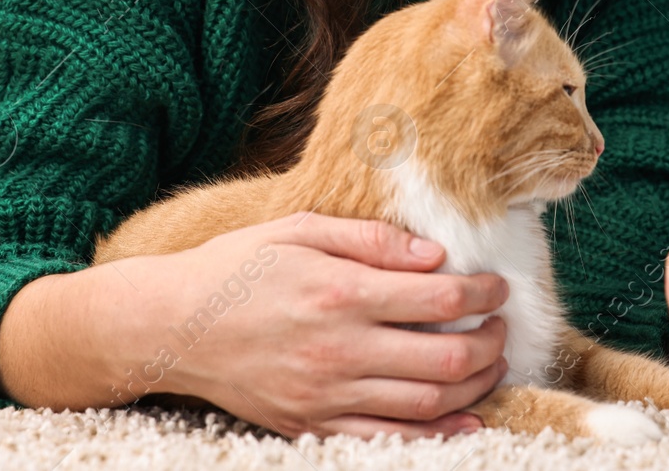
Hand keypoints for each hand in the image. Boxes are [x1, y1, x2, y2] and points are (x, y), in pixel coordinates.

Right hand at [113, 210, 510, 439]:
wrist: (169, 326)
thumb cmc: (236, 268)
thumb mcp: (299, 230)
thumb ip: (371, 239)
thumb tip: (434, 254)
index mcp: (339, 293)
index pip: (440, 297)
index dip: (483, 293)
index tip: (497, 286)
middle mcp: (338, 349)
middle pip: (447, 357)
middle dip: (490, 342)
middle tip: (500, 326)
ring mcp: (326, 394)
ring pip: (428, 402)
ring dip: (475, 385)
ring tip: (490, 362)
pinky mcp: (312, 424)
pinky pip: (389, 437)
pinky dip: (438, 434)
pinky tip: (465, 417)